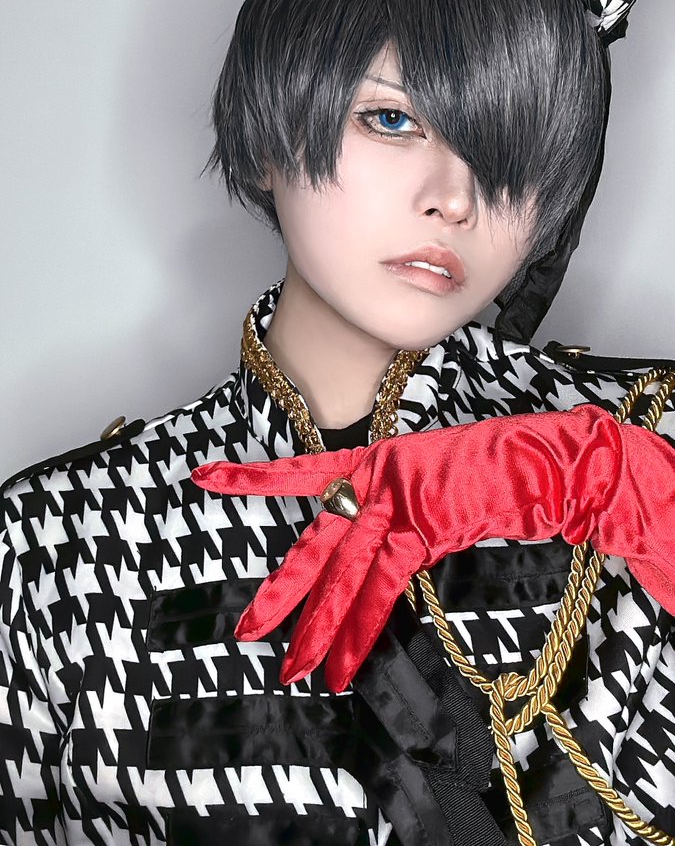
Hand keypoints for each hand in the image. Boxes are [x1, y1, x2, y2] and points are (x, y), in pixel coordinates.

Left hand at [192, 405, 674, 690]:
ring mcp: (396, 505)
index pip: (302, 473)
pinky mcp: (420, 532)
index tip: (205, 478)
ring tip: (293, 669)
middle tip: (247, 631)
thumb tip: (368, 542)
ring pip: (346, 573)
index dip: (252, 479)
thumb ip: (392, 507)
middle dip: (282, 593)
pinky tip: (343, 665)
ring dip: (320, 629)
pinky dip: (363, 630)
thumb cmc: (488, 464)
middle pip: (317, 543)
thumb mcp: (428, 477)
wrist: (537, 462)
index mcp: (371, 463)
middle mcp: (374, 482)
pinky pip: (383, 587)